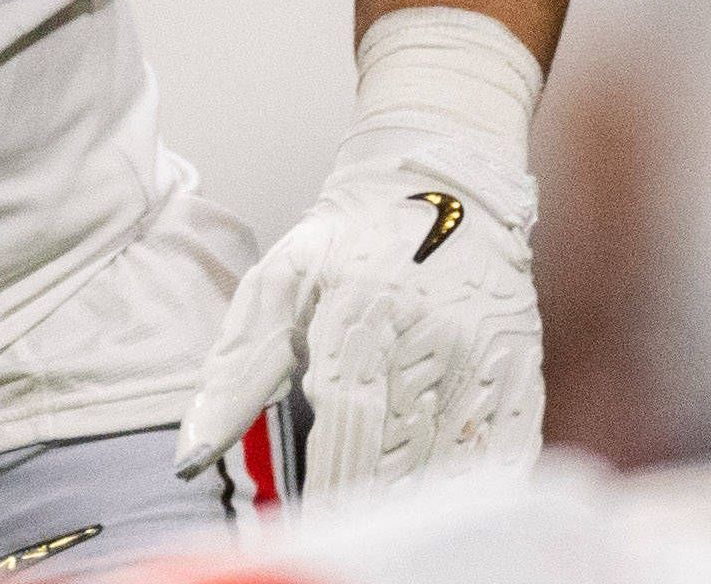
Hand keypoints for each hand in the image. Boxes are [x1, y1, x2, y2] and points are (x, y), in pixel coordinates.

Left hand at [179, 126, 541, 493]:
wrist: (441, 181)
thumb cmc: (346, 240)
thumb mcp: (277, 286)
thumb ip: (234, 375)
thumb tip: (187, 454)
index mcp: (364, 312)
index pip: (348, 418)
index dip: (332, 477)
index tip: (312, 521)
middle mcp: (433, 336)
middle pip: (401, 449)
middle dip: (370, 496)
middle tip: (343, 530)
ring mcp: (486, 355)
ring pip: (454, 457)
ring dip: (419, 497)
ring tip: (388, 522)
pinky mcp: (523, 369)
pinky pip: (506, 449)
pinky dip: (475, 486)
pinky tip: (445, 505)